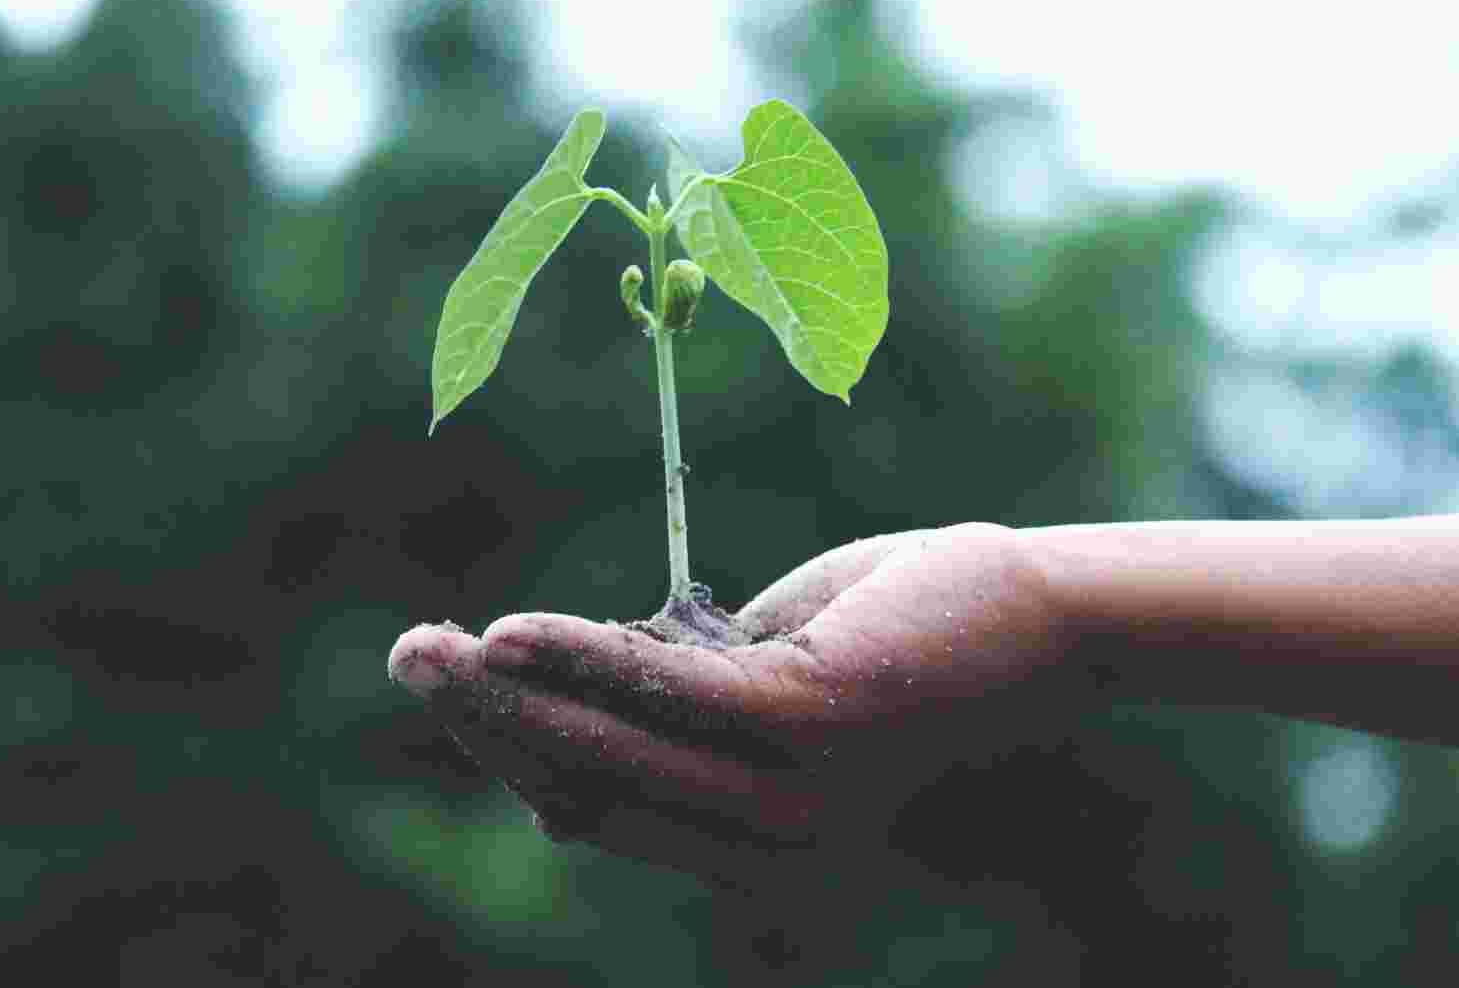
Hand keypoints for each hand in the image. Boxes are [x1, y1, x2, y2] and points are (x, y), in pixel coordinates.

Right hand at [388, 523, 1065, 889]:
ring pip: (615, 746)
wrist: (1051, 614)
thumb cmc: (912, 631)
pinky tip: (511, 635)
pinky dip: (581, 662)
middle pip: (594, 786)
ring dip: (509, 695)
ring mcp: (796, 791)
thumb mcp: (781, 670)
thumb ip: (692, 696)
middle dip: (489, 726)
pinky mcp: (815, 723)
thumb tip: (582, 685)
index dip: (521, 754)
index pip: (611, 807)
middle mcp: (776, 844)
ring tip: (430, 648)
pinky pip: (668, 695)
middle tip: (407, 658)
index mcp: (764, 841)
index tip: (462, 693)